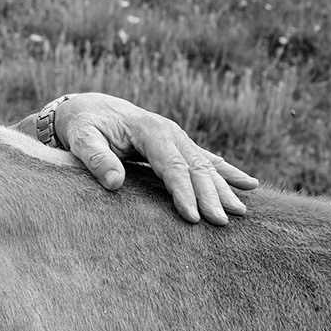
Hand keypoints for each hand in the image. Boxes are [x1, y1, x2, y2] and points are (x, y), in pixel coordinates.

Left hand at [44, 93, 258, 225]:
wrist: (90, 108)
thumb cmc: (84, 125)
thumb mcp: (81, 138)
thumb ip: (95, 158)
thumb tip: (114, 182)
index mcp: (149, 130)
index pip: (172, 166)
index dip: (184, 192)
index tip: (192, 217)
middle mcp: (170, 132)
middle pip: (195, 167)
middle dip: (211, 195)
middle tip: (222, 222)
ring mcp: (177, 137)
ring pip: (206, 165)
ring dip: (224, 188)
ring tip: (241, 211)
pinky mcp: (178, 145)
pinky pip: (208, 159)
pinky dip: (228, 172)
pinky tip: (249, 184)